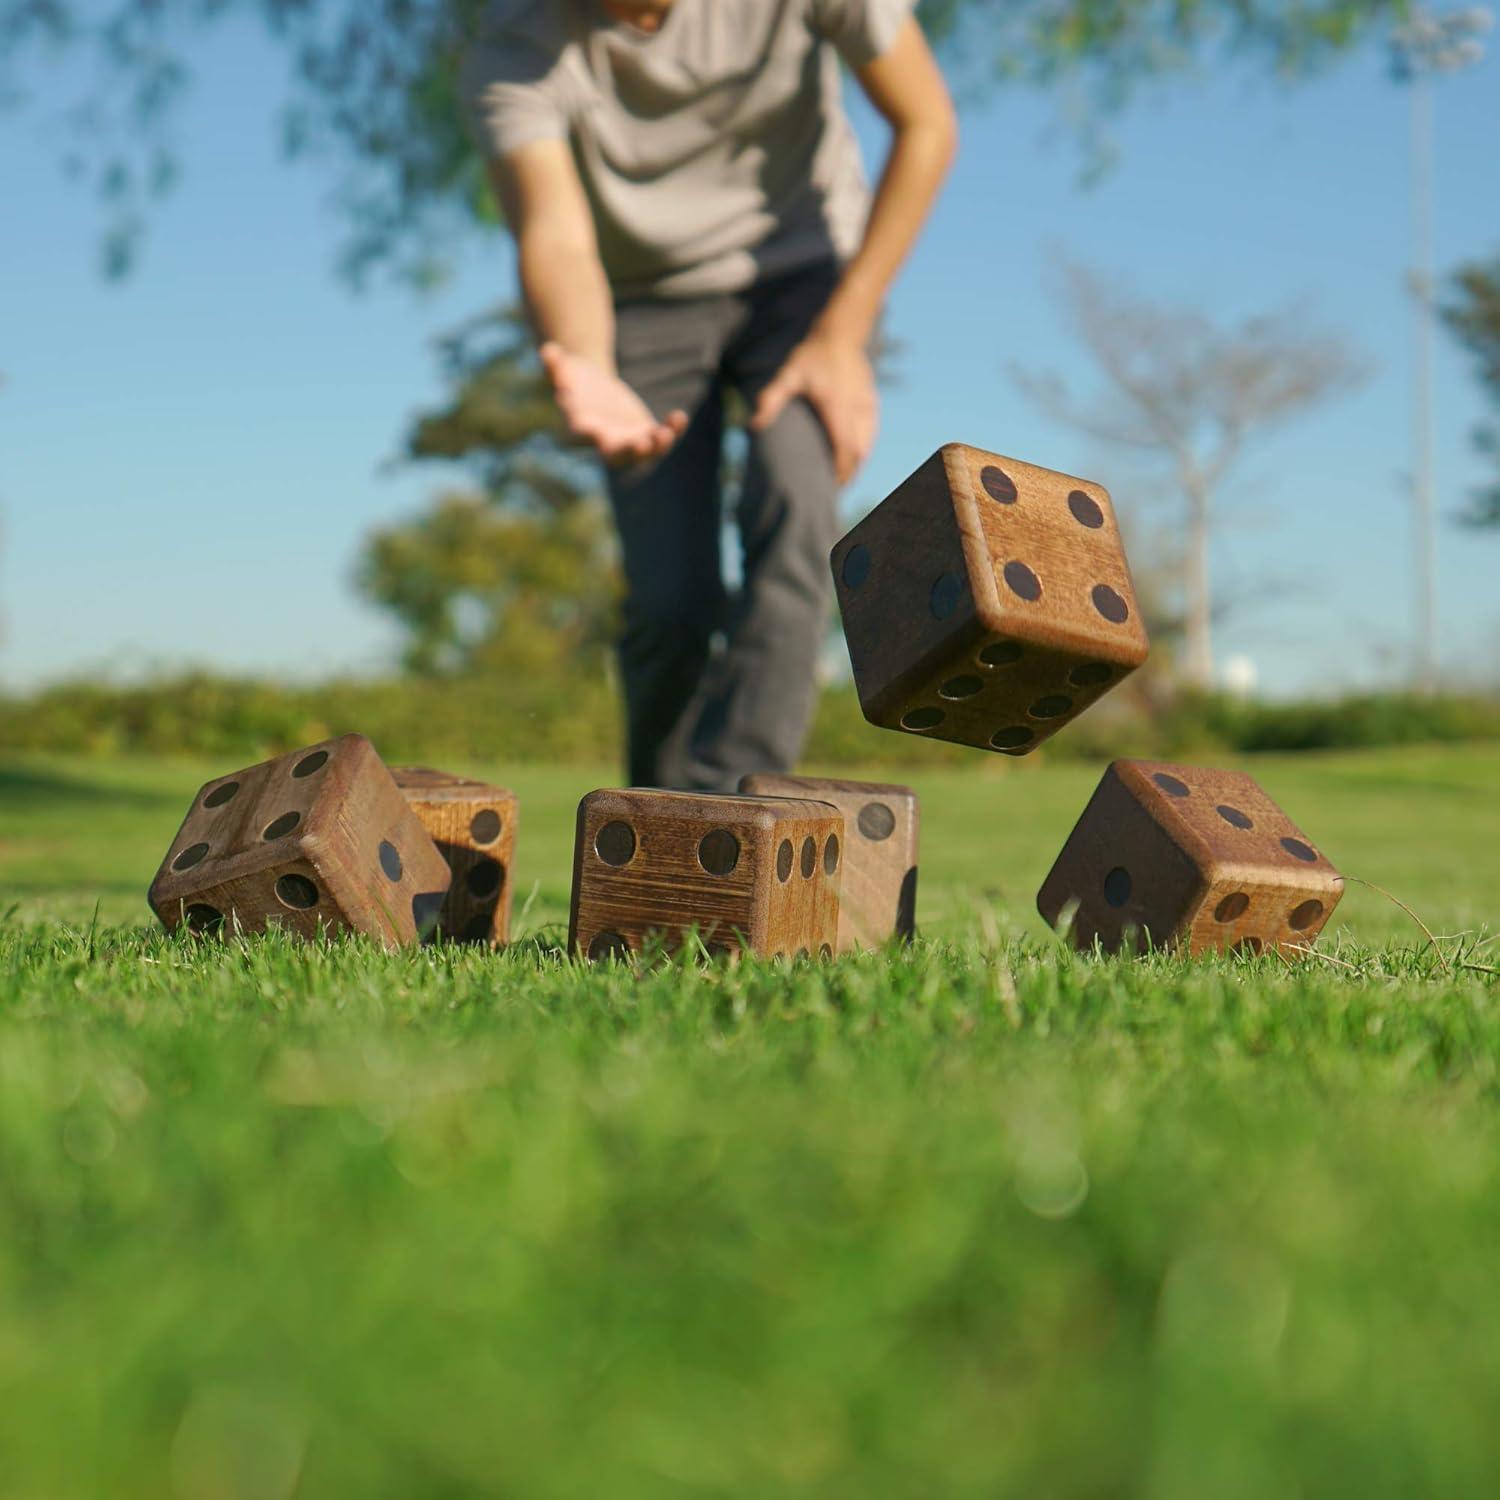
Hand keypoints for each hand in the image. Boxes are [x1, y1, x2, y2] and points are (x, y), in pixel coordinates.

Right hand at [540, 342, 687, 463]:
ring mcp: (627, 441)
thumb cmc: (573, 379)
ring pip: (643, 452)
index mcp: (580, 426)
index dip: (588, 435)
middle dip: (629, 452)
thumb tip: (547, 351)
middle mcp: (604, 441)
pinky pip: (660, 438)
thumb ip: (555, 366)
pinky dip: (672, 431)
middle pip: (616, 454)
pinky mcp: (644, 434)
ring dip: (656, 446)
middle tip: (642, 445)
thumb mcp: (564, 369)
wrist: (592, 387)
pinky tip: (680, 417)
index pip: (582, 434)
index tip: (595, 432)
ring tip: (666, 433)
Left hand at [749, 332, 877, 483]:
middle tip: (832, 488)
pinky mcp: (872, 403)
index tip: (831, 486)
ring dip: (855, 464)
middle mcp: (856, 407)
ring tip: (840, 478)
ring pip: (866, 446)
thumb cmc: (810, 357)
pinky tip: (850, 460)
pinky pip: (870, 434)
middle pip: (858, 452)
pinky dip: (861, 450)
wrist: (839, 335)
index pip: (844, 447)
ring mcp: (867, 405)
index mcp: (836, 405)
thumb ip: (771, 399)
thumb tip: (754, 425)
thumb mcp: (788, 375)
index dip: (841, 470)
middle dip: (848, 473)